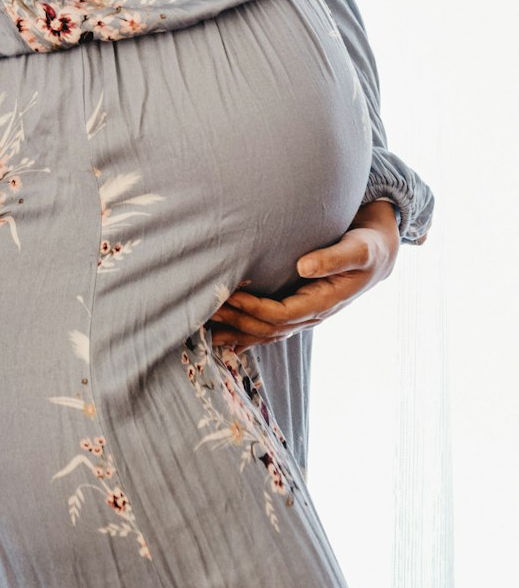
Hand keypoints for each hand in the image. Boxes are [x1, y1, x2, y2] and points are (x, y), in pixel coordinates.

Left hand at [208, 199, 400, 350]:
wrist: (378, 255)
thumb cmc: (368, 248)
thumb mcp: (358, 250)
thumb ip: (333, 258)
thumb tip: (304, 266)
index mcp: (324, 302)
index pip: (282, 314)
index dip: (255, 308)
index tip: (231, 296)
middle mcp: (313, 313)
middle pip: (270, 327)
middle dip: (239, 321)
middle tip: (209, 309)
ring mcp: (306, 314)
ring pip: (268, 331)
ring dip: (239, 331)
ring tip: (209, 330)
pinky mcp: (300, 307)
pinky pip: (272, 326)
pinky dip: (250, 334)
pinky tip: (229, 339)